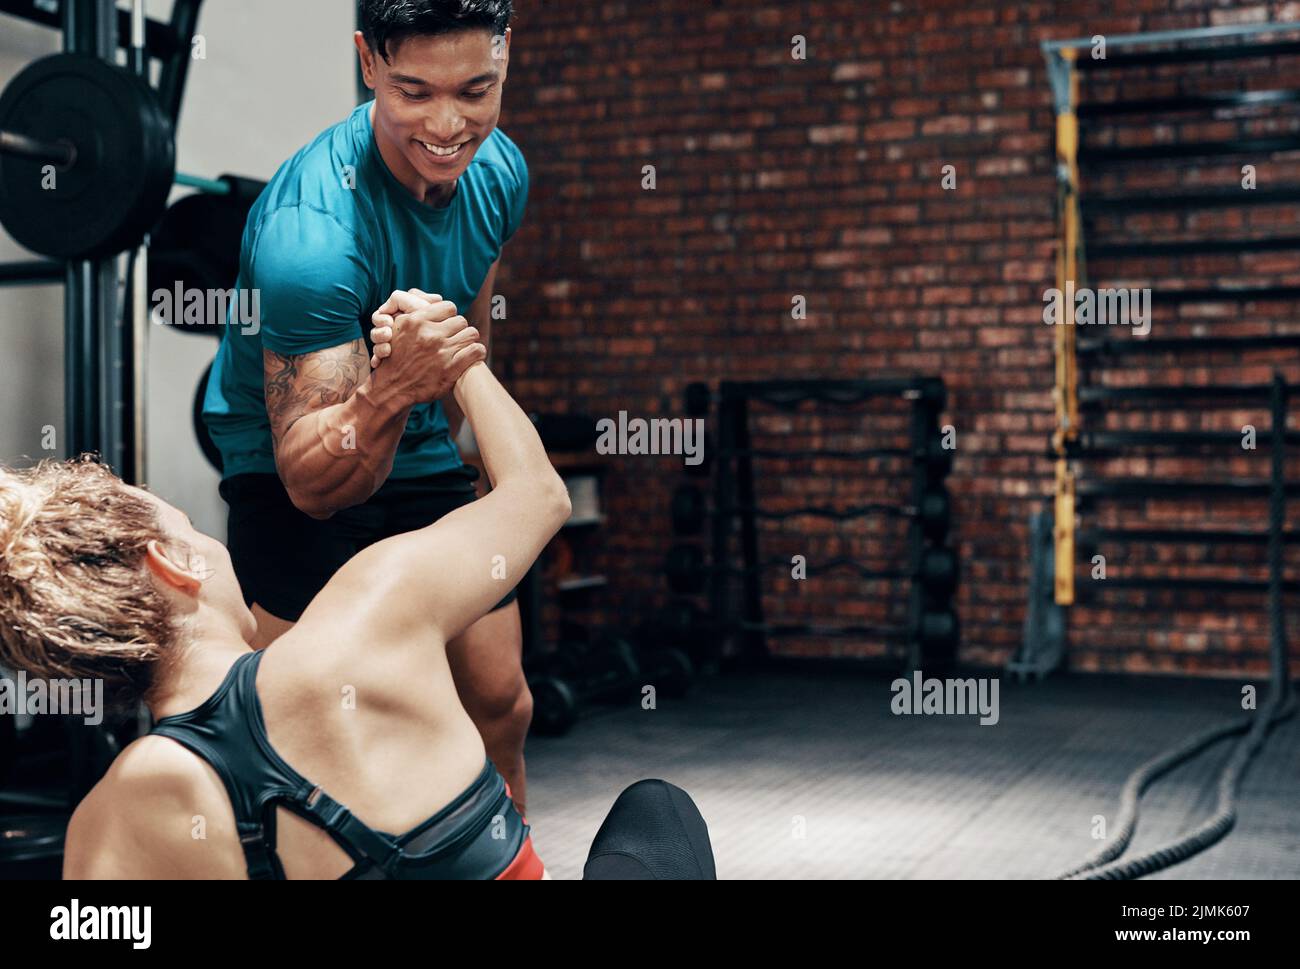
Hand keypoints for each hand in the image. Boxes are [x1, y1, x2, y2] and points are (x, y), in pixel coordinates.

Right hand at [367, 289, 486, 406]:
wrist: (392, 387)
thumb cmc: (397, 356)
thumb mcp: (399, 328)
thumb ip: (416, 313)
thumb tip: (436, 300)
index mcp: (416, 321)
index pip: (449, 307)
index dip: (450, 315)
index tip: (448, 324)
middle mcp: (429, 335)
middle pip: (461, 321)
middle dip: (459, 329)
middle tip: (456, 337)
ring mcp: (441, 352)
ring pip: (471, 334)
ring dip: (469, 340)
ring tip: (464, 346)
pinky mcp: (450, 369)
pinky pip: (476, 351)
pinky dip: (478, 352)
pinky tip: (473, 355)